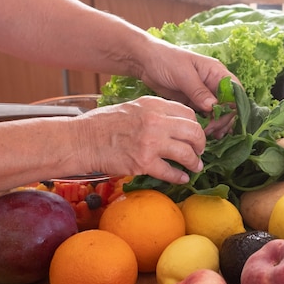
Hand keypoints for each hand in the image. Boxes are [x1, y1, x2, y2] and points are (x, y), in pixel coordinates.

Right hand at [75, 96, 205, 184]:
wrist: (82, 140)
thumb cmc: (104, 124)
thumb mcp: (133, 107)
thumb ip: (155, 112)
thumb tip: (176, 124)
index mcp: (153, 105)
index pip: (188, 113)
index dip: (195, 125)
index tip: (194, 134)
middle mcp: (156, 121)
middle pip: (194, 132)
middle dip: (201, 144)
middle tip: (199, 151)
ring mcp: (151, 142)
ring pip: (187, 153)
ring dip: (194, 162)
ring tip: (195, 166)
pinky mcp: (144, 163)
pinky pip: (171, 172)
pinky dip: (179, 177)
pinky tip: (182, 178)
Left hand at [137, 42, 239, 137]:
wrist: (145, 61)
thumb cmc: (166, 60)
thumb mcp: (183, 74)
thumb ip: (199, 91)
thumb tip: (213, 106)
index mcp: (216, 72)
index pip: (235, 91)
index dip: (233, 107)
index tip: (222, 120)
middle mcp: (213, 83)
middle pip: (228, 105)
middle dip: (223, 119)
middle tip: (212, 131)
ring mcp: (203, 94)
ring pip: (218, 112)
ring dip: (216, 124)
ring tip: (209, 136)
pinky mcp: (193, 102)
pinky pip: (205, 115)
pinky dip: (206, 124)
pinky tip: (203, 133)